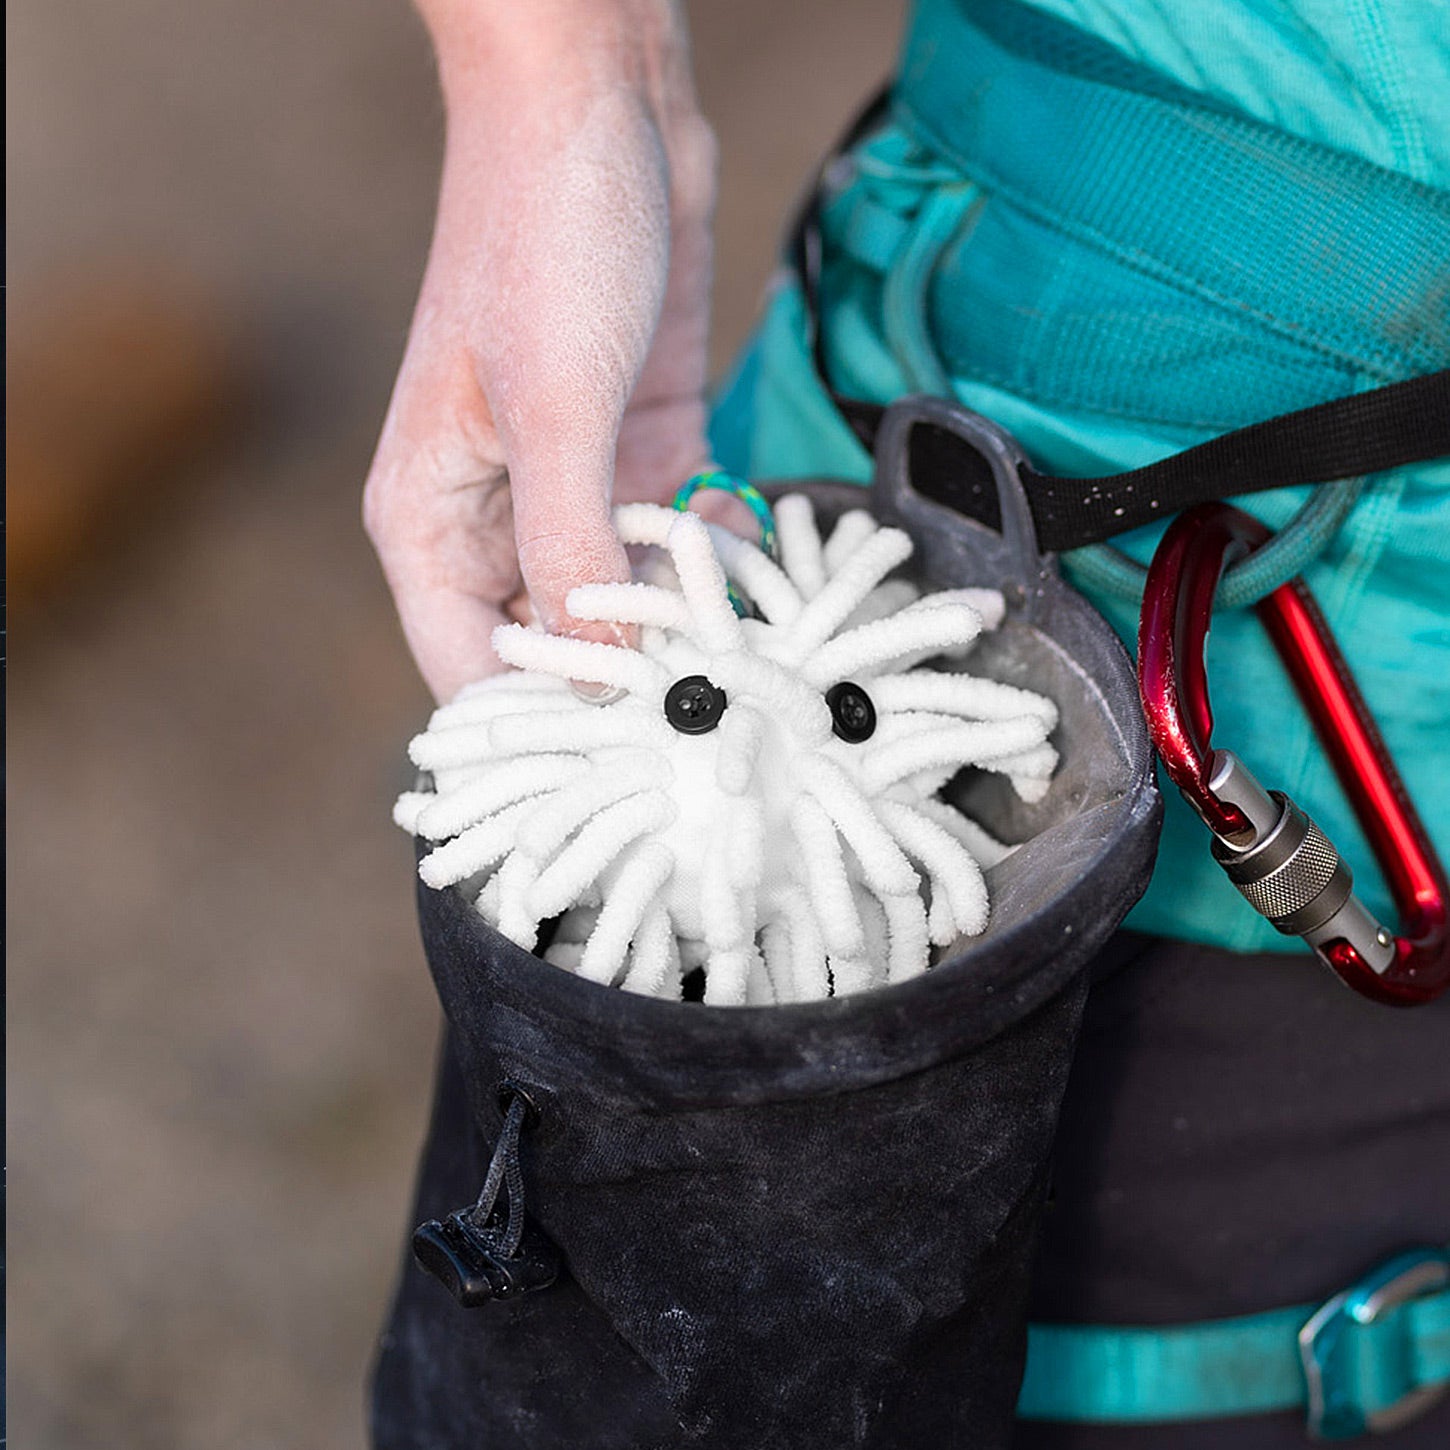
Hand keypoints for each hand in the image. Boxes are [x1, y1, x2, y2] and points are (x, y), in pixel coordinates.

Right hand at [364, 0, 716, 700]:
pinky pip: (674, 540)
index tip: (629, 763)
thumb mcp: (556, 407)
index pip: (471, 670)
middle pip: (554, 647)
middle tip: (711, 704)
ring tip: (748, 632)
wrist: (599, 100)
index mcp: (430, 518)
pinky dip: (713, 557)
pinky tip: (752, 549)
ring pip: (624, 600)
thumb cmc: (545, 235)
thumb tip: (599, 676)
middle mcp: (496, 515)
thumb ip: (569, 551)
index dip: (546, 725)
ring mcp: (570, 486)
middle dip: (630, 676)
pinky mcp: (639, 449)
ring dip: (683, 619)